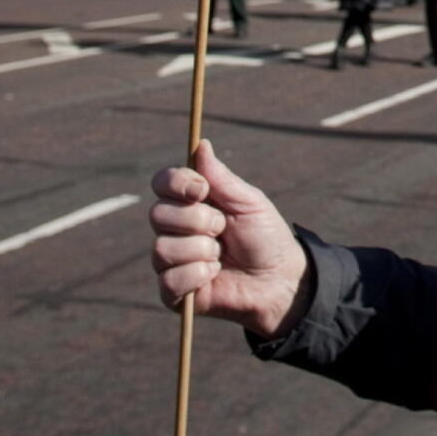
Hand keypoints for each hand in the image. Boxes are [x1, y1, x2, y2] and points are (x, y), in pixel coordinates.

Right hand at [148, 140, 310, 338]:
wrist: (278, 278)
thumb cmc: (265, 236)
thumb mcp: (248, 201)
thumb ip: (221, 177)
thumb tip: (201, 144)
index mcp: (191, 202)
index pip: (162, 183)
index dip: (176, 183)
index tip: (202, 189)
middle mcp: (174, 228)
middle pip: (158, 214)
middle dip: (198, 220)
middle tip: (223, 228)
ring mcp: (172, 260)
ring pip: (163, 248)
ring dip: (202, 251)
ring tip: (222, 255)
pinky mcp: (172, 291)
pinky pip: (169, 280)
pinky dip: (198, 276)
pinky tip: (215, 275)